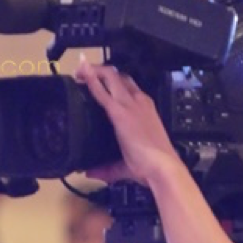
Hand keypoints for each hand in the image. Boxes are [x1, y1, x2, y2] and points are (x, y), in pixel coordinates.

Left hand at [75, 58, 185, 185]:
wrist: (163, 167)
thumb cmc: (152, 165)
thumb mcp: (128, 163)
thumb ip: (107, 167)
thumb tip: (91, 172)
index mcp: (145, 109)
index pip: (128, 86)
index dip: (112, 80)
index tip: (98, 80)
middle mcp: (139, 101)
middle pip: (118, 76)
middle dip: (100, 71)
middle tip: (83, 72)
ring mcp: (130, 104)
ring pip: (110, 76)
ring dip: (93, 71)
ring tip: (79, 70)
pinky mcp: (119, 111)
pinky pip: (101, 90)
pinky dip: (89, 78)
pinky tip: (81, 71)